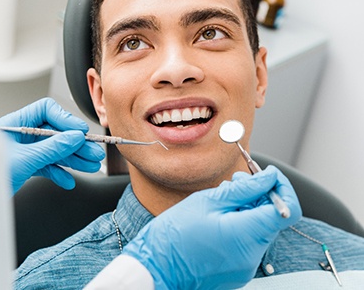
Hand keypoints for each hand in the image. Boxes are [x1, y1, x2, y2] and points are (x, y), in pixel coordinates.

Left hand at [0, 97, 104, 194]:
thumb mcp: (24, 159)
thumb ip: (52, 148)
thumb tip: (75, 138)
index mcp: (16, 124)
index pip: (47, 111)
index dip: (66, 119)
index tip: (80, 132)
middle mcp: (22, 135)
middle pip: (56, 133)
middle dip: (76, 144)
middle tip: (93, 152)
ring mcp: (26, 151)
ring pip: (55, 150)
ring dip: (74, 159)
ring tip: (90, 165)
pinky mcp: (27, 166)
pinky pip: (48, 166)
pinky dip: (59, 173)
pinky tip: (68, 180)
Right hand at [123, 166, 301, 289]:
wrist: (156, 268)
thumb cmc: (175, 234)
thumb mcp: (208, 201)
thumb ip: (244, 189)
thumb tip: (269, 177)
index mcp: (246, 235)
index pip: (287, 209)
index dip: (281, 187)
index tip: (267, 174)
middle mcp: (252, 255)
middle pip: (273, 217)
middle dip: (260, 194)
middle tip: (237, 181)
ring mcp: (246, 265)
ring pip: (260, 226)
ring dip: (248, 207)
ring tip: (223, 196)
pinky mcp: (238, 269)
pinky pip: (249, 239)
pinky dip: (241, 222)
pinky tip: (220, 214)